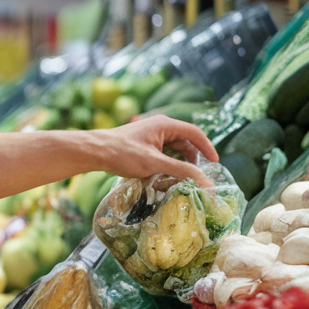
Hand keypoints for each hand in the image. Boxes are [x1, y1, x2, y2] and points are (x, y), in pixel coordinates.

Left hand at [90, 115, 218, 186]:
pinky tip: (164, 175)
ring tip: (181, 178)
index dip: (207, 148)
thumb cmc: (122, 154)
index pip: (195, 133)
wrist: (92, 151)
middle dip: (193, 158)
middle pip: (184, 141)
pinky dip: (166, 162)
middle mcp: (158, 126)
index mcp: (165, 124)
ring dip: (179, 162)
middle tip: (197, 175)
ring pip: (172, 147)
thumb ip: (182, 172)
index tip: (215, 163)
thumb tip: (207, 183)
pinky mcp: (141, 143)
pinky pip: (161, 151)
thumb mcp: (155, 164)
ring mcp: (149, 134)